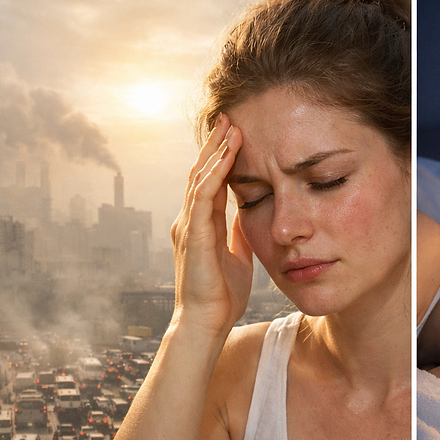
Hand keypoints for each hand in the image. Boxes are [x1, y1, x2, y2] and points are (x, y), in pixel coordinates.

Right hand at [170, 114, 252, 337]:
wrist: (208, 322)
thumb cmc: (222, 296)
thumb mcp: (238, 255)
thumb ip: (238, 233)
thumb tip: (251, 214)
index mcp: (201, 226)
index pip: (209, 183)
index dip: (220, 158)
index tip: (234, 134)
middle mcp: (189, 221)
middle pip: (200, 173)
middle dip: (214, 145)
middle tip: (228, 117)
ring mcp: (188, 227)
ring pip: (199, 179)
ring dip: (215, 152)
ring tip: (229, 127)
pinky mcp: (193, 235)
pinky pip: (203, 197)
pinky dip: (214, 174)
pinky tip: (226, 156)